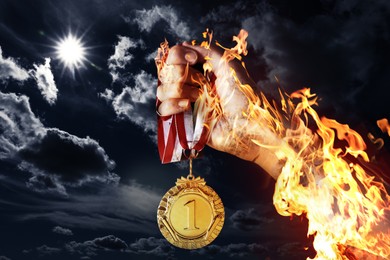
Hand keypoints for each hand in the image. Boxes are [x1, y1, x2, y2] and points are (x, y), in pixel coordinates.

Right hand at [156, 41, 262, 162]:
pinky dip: (172, 105)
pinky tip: (187, 107)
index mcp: (199, 71)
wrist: (249, 125)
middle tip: (202, 83)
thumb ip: (207, 52)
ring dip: (180, 90)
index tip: (193, 60)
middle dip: (182, 74)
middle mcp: (189, 85)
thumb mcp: (229, 66)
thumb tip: (183, 45)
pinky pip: (161, 109)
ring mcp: (183, 103)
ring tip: (199, 97)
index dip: (178, 56)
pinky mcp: (181, 121)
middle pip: (165, 72)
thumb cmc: (244, 96)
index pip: (173, 57)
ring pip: (162, 90)